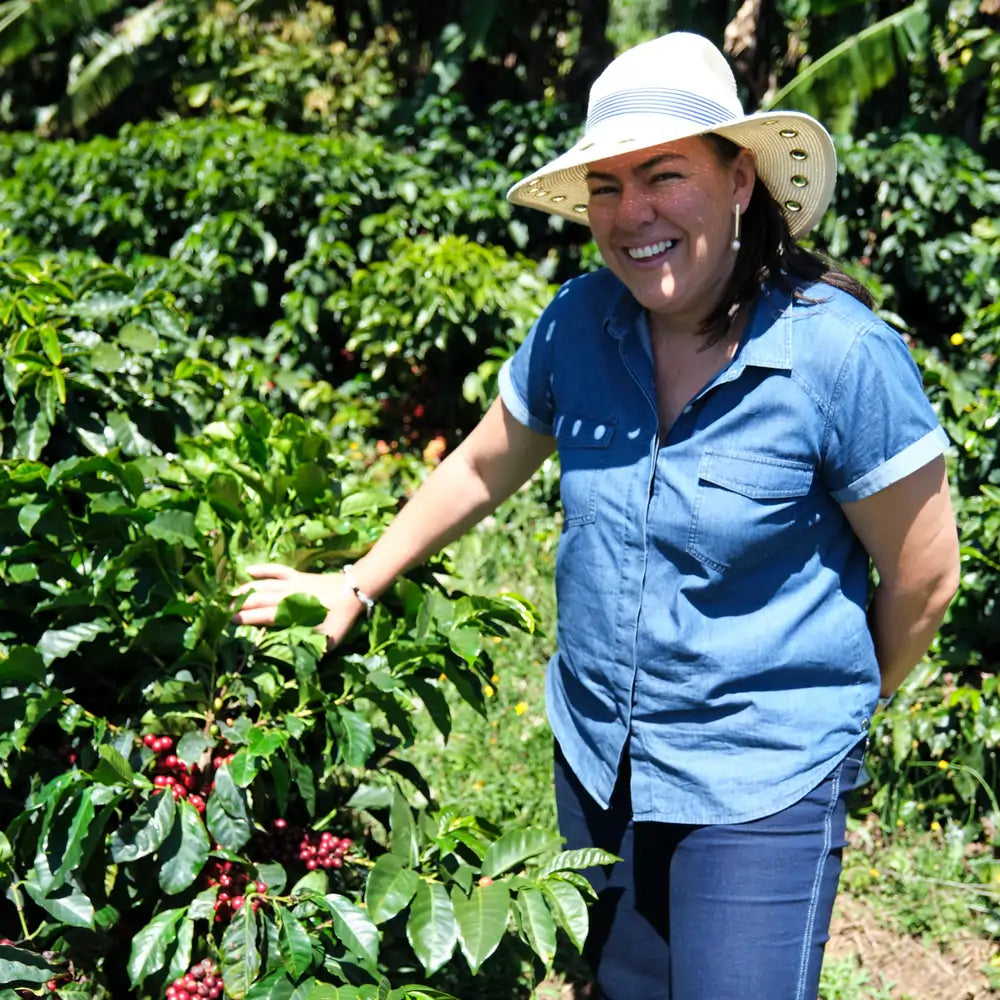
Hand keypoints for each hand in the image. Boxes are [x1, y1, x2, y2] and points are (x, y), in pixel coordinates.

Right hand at [231, 564, 362, 647]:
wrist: (354, 590)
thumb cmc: (341, 617)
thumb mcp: (328, 640)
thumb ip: (312, 650)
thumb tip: (299, 665)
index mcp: (292, 612)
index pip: (264, 615)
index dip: (247, 618)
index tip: (230, 622)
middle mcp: (288, 596)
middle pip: (259, 599)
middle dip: (240, 605)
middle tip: (223, 611)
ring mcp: (292, 583)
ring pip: (264, 584)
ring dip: (246, 589)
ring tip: (230, 595)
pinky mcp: (298, 575)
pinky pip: (277, 569)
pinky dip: (263, 569)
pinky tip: (249, 570)